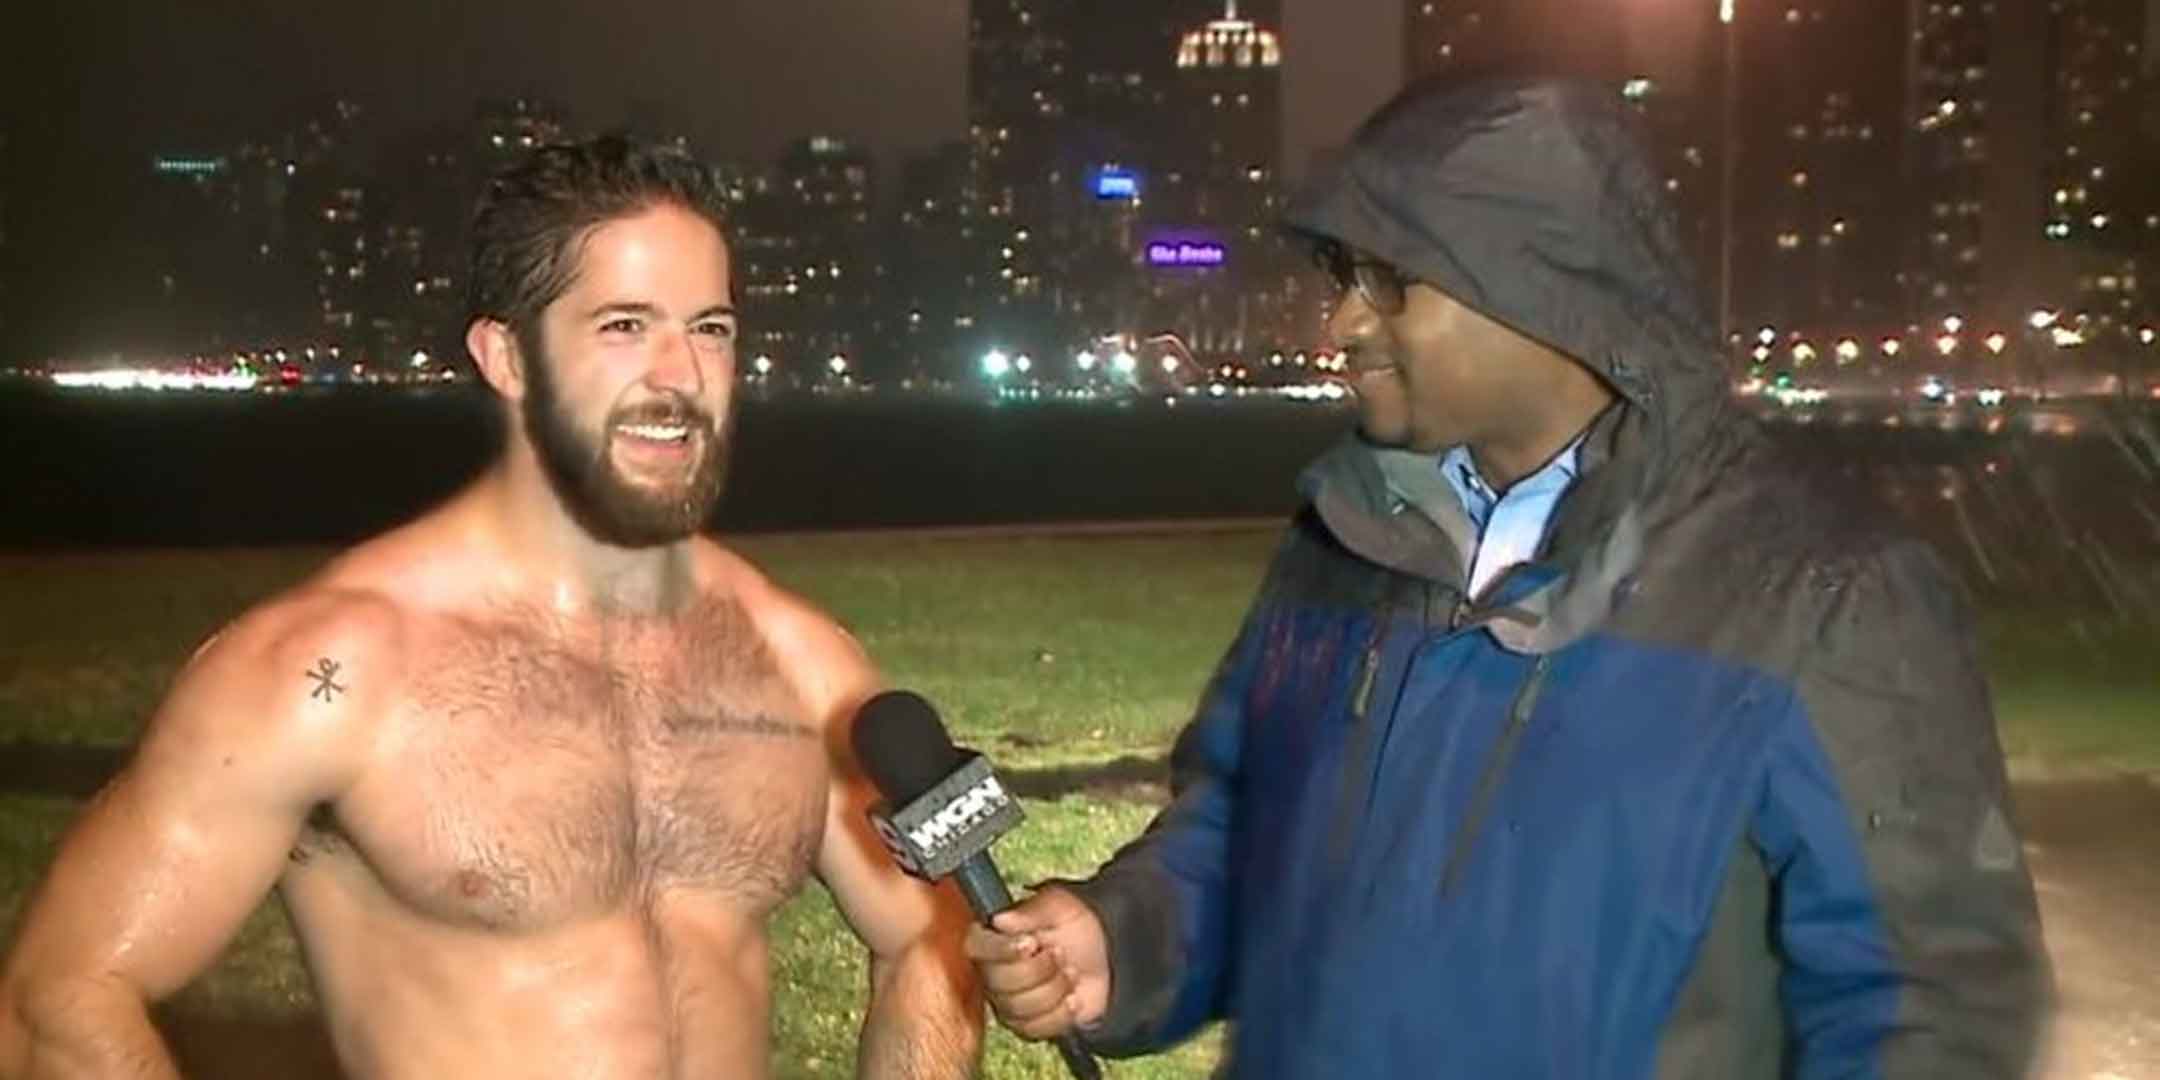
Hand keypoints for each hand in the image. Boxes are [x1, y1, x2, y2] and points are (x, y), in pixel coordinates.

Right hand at [962, 886, 1109, 1040]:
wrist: (1107, 954)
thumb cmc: (1077, 925)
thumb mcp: (1059, 906)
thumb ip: (1031, 911)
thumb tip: (1000, 919)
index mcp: (995, 937)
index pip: (976, 947)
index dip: (1001, 950)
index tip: (1031, 943)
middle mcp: (995, 971)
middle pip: (997, 982)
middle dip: (1038, 969)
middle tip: (1060, 953)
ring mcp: (1009, 1001)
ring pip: (1017, 1008)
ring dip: (1054, 989)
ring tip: (1070, 972)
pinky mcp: (1028, 1024)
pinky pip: (1035, 1028)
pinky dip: (1061, 1013)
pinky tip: (1073, 997)